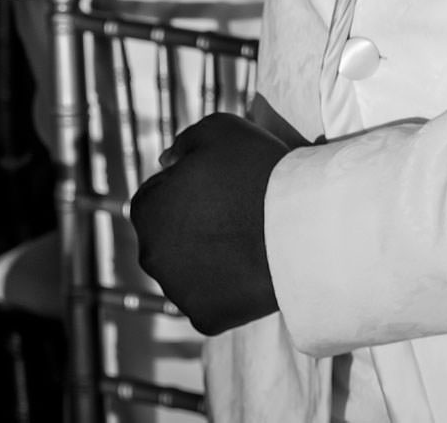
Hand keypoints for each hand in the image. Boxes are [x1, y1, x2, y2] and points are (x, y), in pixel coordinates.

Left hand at [131, 113, 290, 334]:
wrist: (300, 226)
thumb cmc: (259, 172)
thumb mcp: (220, 129)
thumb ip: (184, 141)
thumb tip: (165, 162)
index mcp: (146, 208)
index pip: (157, 196)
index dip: (190, 188)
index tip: (223, 187)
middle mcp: (150, 254)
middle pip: (170, 236)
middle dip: (195, 226)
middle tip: (238, 214)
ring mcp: (177, 290)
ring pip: (189, 271)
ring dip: (209, 258)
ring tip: (250, 241)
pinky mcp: (204, 317)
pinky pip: (212, 301)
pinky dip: (227, 289)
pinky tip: (253, 269)